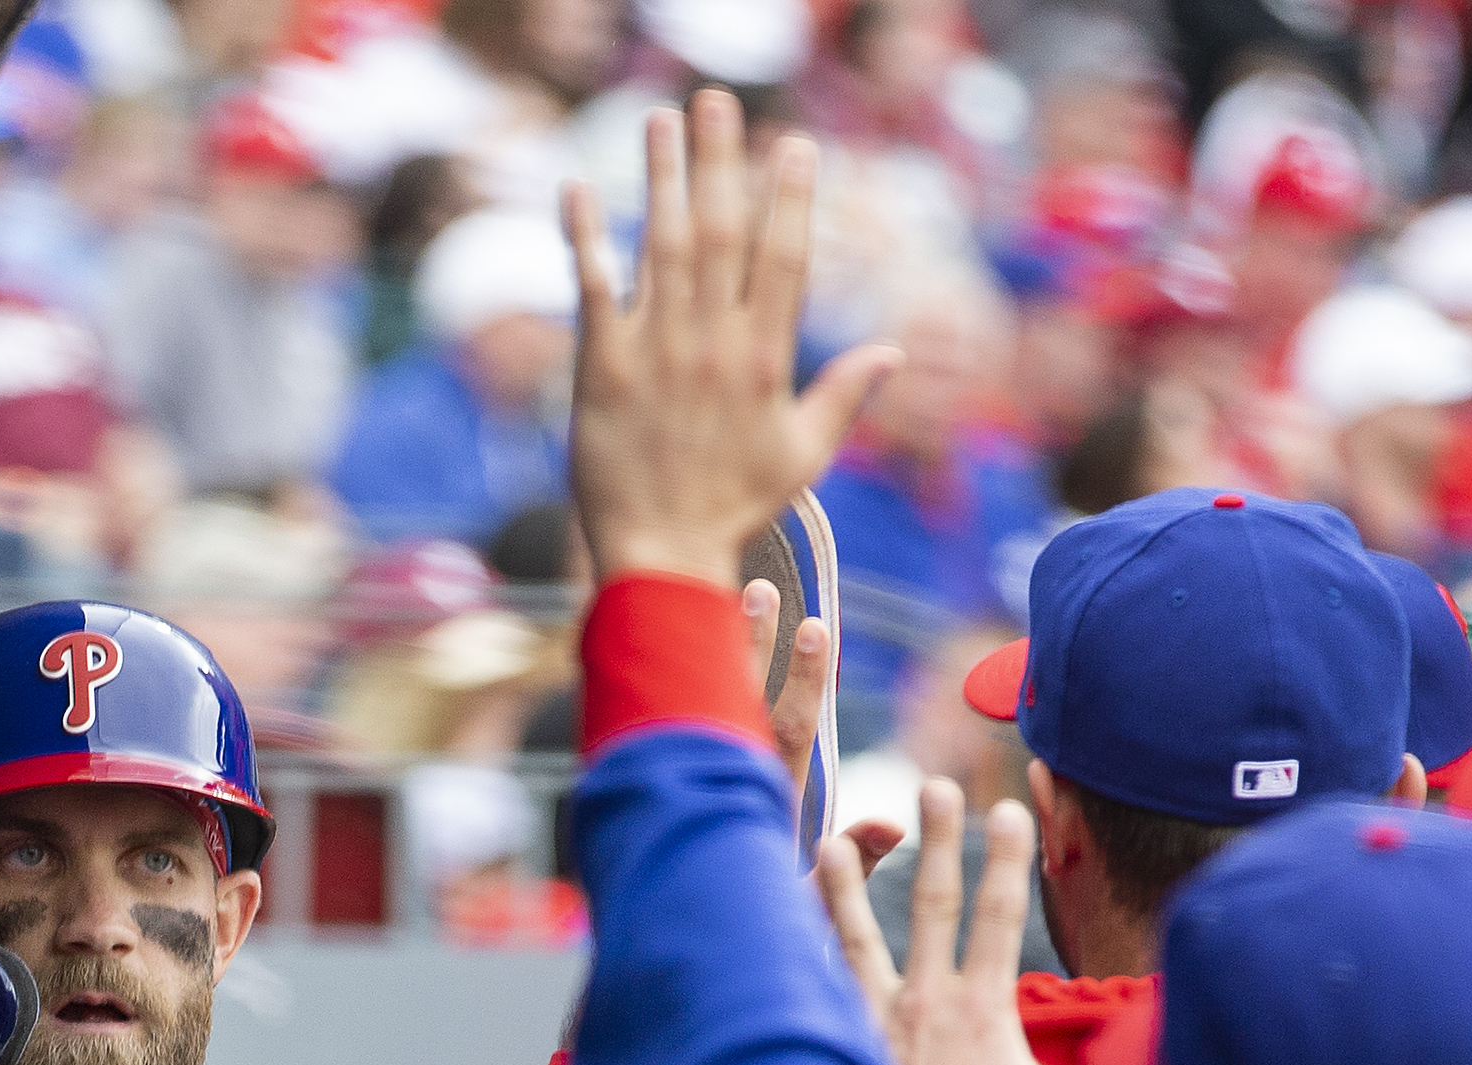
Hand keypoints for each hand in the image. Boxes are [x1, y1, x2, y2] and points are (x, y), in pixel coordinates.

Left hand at [566, 93, 900, 589]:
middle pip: (720, 231)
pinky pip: (594, 287)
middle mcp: (713, 342)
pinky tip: (578, 187)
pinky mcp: (602, 367)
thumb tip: (892, 351)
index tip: (792, 145)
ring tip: (660, 119)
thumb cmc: (733, 509)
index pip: (783, 258)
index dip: (788, 198)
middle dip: (719, 160)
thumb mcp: (802, 455)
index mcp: (765, 358)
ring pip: (661, 243)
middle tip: (716, 100)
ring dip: (659, 176)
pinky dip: (585, 236)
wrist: (661, 556)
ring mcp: (656, 350)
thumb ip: (844, 395)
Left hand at [815, 781, 1124, 1064]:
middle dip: (938, 839)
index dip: (1007, 858)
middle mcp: (924, 999)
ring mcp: (874, 1016)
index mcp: (982, 1008)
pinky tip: (777, 919)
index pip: (999, 914)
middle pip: (933, 901)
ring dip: (846, 881)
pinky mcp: (839, 1039)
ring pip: (856, 931)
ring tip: (830, 836)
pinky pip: (816, 980)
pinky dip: (800, 947)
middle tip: (933, 786)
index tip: (1008, 808)